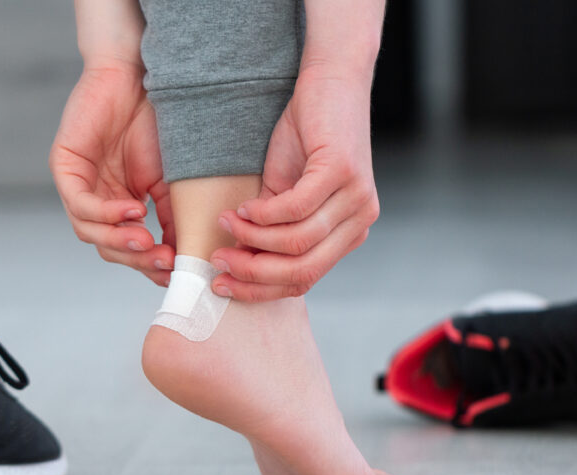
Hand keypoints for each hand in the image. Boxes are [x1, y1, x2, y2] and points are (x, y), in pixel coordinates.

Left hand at [50, 64, 175, 285]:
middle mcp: (96, 200)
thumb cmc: (156, 124)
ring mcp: (78, 185)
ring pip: (89, 231)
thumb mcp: (170, 180)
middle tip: (164, 262)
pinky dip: (106, 213)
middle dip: (136, 258)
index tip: (176, 272)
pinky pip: (80, 203)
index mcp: (120, 206)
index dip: (150, 265)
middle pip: (107, 247)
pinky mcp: (64, 167)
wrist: (139, 78)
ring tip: (148, 241)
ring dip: (119, 241)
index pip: (128, 249)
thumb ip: (173, 217)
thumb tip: (186, 257)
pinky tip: (133, 211)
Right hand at [209, 68, 379, 300]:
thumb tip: (235, 264)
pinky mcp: (344, 173)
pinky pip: (296, 209)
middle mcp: (359, 223)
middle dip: (253, 273)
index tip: (221, 284)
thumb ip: (267, 231)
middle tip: (218, 262)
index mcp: (347, 235)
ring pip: (297, 243)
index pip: (304, 280)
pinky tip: (243, 206)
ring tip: (226, 224)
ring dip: (253, 239)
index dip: (260, 289)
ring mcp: (356, 199)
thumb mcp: (282, 193)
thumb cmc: (304, 137)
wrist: (330, 83)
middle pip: (303, 271)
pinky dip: (263, 214)